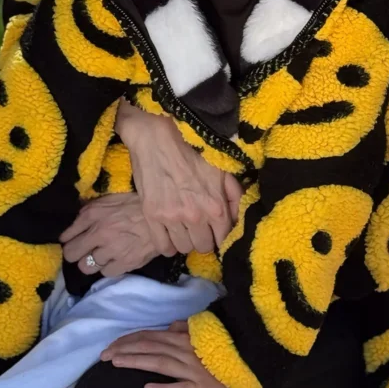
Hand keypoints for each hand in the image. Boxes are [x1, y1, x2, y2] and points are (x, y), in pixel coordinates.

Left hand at [60, 193, 161, 276]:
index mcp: (94, 218)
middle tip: (86, 250)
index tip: (75, 242)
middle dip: (77, 253)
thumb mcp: (109, 200)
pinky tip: (115, 259)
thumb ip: (87, 212)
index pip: (67, 240)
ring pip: (88, 267)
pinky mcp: (127, 263)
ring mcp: (113, 251)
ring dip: (92, 262)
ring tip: (102, 255)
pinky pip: (107, 273)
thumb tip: (69, 229)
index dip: (69, 242)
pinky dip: (109, 267)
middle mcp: (100, 235)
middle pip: (73, 256)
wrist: (164, 215)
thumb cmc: (135, 204)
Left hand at [101, 320, 238, 387]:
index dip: (129, 340)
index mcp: (184, 338)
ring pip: (159, 363)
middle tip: (102, 356)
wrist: (248, 366)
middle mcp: (184, 351)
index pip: (151, 336)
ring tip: (115, 363)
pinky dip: (164, 387)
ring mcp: (191, 370)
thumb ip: (188, 329)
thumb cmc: (225, 350)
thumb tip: (170, 327)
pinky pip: (180, 387)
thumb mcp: (208, 334)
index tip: (110, 346)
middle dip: (125, 350)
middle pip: (150, 348)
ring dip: (136, 361)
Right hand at [116, 101, 242, 255]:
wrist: (157, 139)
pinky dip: (167, 244)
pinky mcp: (152, 217)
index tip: (214, 231)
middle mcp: (196, 216)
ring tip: (183, 229)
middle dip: (202, 239)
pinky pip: (162, 247)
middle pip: (202, 247)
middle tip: (198, 228)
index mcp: (216, 206)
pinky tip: (169, 234)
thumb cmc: (192, 152)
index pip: (223, 239)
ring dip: (185, 241)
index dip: (219, 236)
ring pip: (183, 248)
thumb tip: (237, 217)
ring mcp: (172, 218)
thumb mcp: (221, 170)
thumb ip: (234, 194)